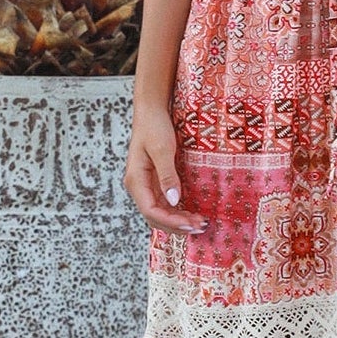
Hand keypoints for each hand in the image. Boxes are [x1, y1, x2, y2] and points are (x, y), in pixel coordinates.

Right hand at [123, 102, 206, 235]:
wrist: (151, 111)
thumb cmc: (154, 126)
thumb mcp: (163, 149)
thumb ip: (167, 175)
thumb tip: (174, 200)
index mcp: (136, 180)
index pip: (151, 210)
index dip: (170, 221)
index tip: (190, 224)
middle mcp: (139, 186)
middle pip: (155, 216)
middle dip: (176, 225)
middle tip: (200, 227)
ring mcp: (147, 185)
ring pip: (161, 212)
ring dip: (178, 220)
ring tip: (200, 223)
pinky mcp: (155, 181)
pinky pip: (166, 203)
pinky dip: (178, 211)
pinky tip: (192, 213)